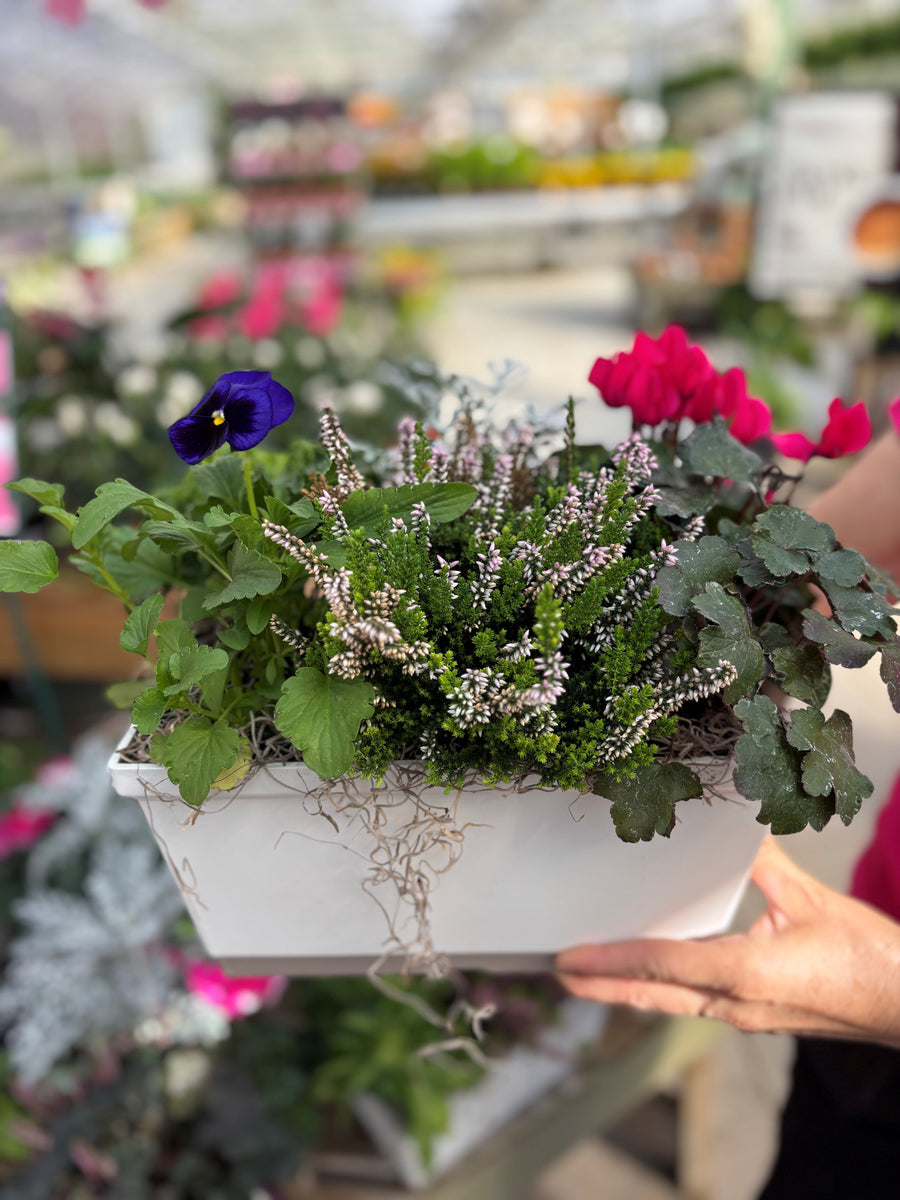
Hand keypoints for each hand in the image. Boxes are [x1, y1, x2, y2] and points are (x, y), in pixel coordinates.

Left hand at [555, 838, 899, 1047]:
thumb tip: (731, 829)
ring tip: (590, 973)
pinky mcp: (757, 1016)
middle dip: (603, 985)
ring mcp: (746, 1016)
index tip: (569, 958)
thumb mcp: (811, 900)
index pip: (662, 963)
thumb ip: (764, 864)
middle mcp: (738, 1003)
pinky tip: (652, 973)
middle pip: (654, 994)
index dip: (610, 961)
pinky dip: (663, 987)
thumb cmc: (870, 960)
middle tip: (560, 971)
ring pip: (672, 1002)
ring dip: (628, 989)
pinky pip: (696, 1001)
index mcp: (747, 974)